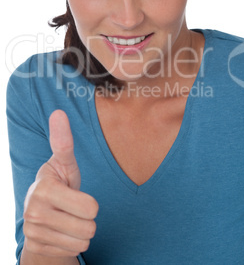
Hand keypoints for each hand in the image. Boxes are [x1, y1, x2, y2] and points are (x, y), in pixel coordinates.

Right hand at [23, 110, 98, 257]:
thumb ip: (63, 142)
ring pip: (84, 240)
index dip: (88, 200)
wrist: (40, 215)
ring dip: (82, 231)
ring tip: (70, 219)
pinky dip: (73, 243)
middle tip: (76, 208)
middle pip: (90, 223)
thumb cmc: (59, 184)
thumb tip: (59, 112)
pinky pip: (74, 250)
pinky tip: (63, 232)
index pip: (89, 205)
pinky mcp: (38, 246)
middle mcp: (35, 210)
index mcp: (45, 187)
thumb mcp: (63, 164)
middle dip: (89, 217)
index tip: (69, 167)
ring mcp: (34, 231)